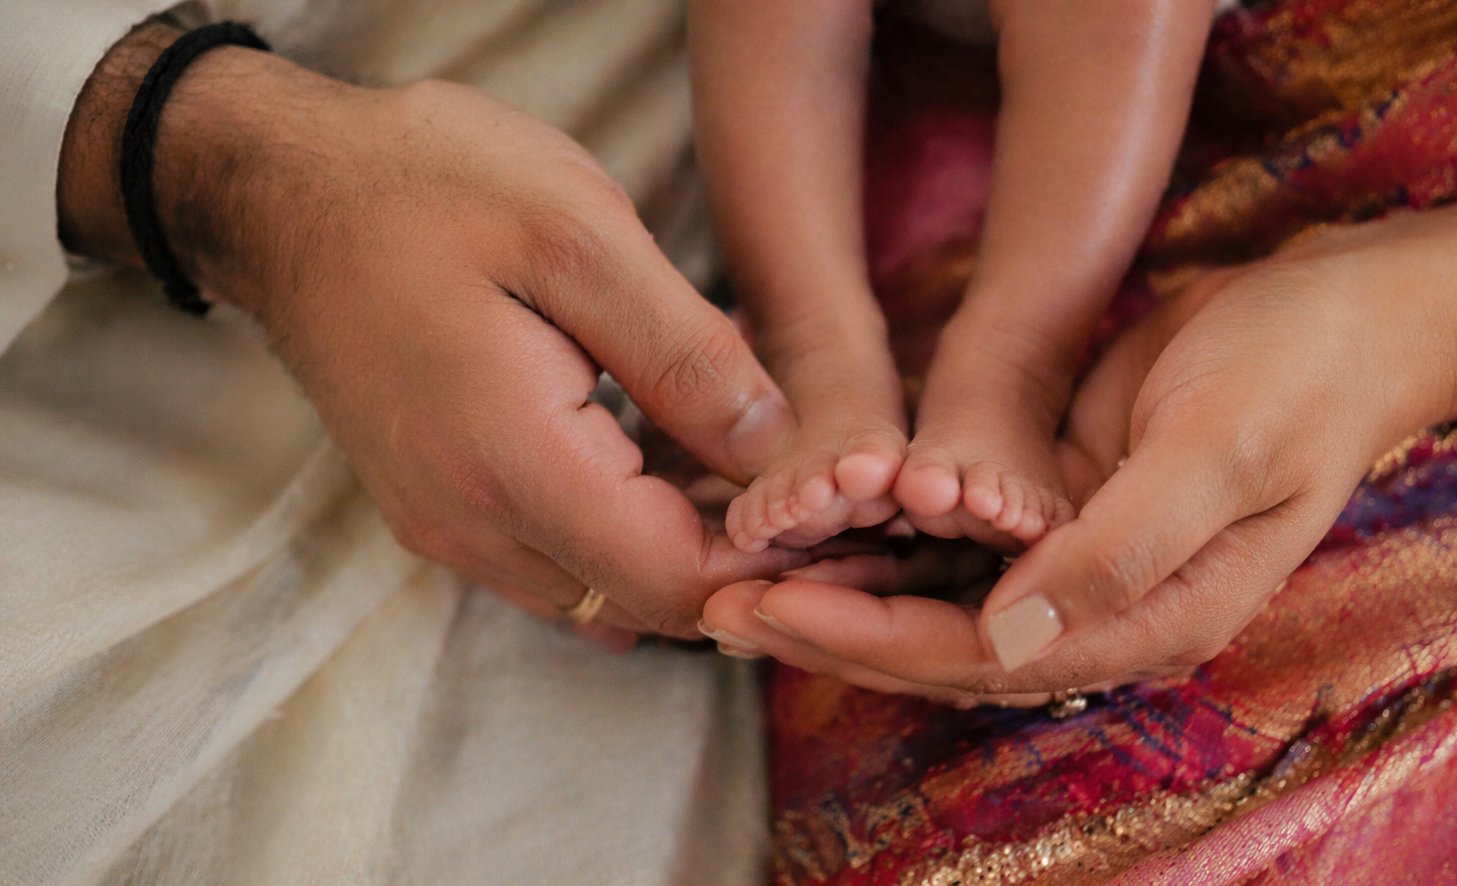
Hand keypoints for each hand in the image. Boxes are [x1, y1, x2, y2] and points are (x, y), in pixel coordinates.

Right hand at [57, 24, 807, 641]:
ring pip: (609, 591)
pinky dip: (632, 534)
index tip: (837, 503)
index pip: (678, 580)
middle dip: (746, 564)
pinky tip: (678, 465)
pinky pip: (562, 559)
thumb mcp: (579, 234)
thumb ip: (685, 355)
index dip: (774, 560)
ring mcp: (449, 528)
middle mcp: (473, 525)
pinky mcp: (441, 511)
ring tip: (762, 471)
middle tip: (820, 490)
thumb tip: (773, 449)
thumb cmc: (426, 187)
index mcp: (513, 461)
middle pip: (651, 603)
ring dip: (690, 551)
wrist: (283, 191)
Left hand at [700, 232, 1456, 699]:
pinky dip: (881, 540)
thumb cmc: (1299, 375)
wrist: (1349, 315)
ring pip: (937, 605)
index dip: (873, 641)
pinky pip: (954, 545)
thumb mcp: (1221, 450)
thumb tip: (1005, 644)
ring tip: (735, 572)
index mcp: (1150, 620)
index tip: (772, 608)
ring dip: (841, 592)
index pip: (985, 660)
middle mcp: (1105, 611)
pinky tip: (815, 522)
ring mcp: (1080, 564)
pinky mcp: (1061, 511)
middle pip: (943, 650)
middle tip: (713, 600)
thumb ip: (1119, 552)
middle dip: (829, 630)